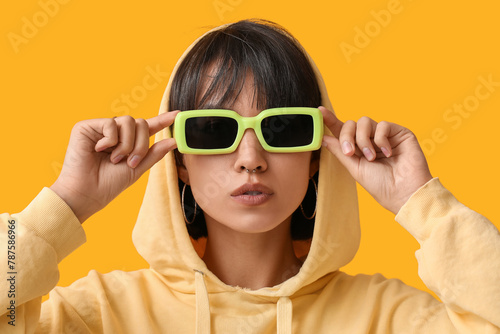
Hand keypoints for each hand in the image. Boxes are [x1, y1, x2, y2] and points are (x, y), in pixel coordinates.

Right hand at [50, 111, 178, 222]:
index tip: (178, 114)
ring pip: (128, 121)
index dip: (162, 120)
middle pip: (141, 123)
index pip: (148, 127)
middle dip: (141, 144)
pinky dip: (110, 140)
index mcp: (127, 142)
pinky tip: (99, 151)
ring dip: (127, 144)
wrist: (87, 194)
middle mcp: (114, 133)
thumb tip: (174, 140)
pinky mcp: (86, 127)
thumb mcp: (137, 169)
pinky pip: (111, 123)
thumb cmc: (108, 184)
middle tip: (131, 161)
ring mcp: (100, 128)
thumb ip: (154, 153)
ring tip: (115, 159)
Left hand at [320, 106, 432, 213]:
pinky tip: (387, 153)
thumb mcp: (355, 168)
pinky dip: (381, 139)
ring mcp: (384, 135)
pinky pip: (382, 125)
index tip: (319, 111)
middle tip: (350, 152)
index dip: (331, 120)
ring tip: (372, 157)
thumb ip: (340, 151)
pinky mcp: (399, 133)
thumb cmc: (381, 185)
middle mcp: (370, 140)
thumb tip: (324, 138)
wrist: (403, 192)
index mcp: (358, 149)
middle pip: (351, 124)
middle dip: (347, 136)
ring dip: (363, 140)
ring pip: (364, 122)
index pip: (342, 131)